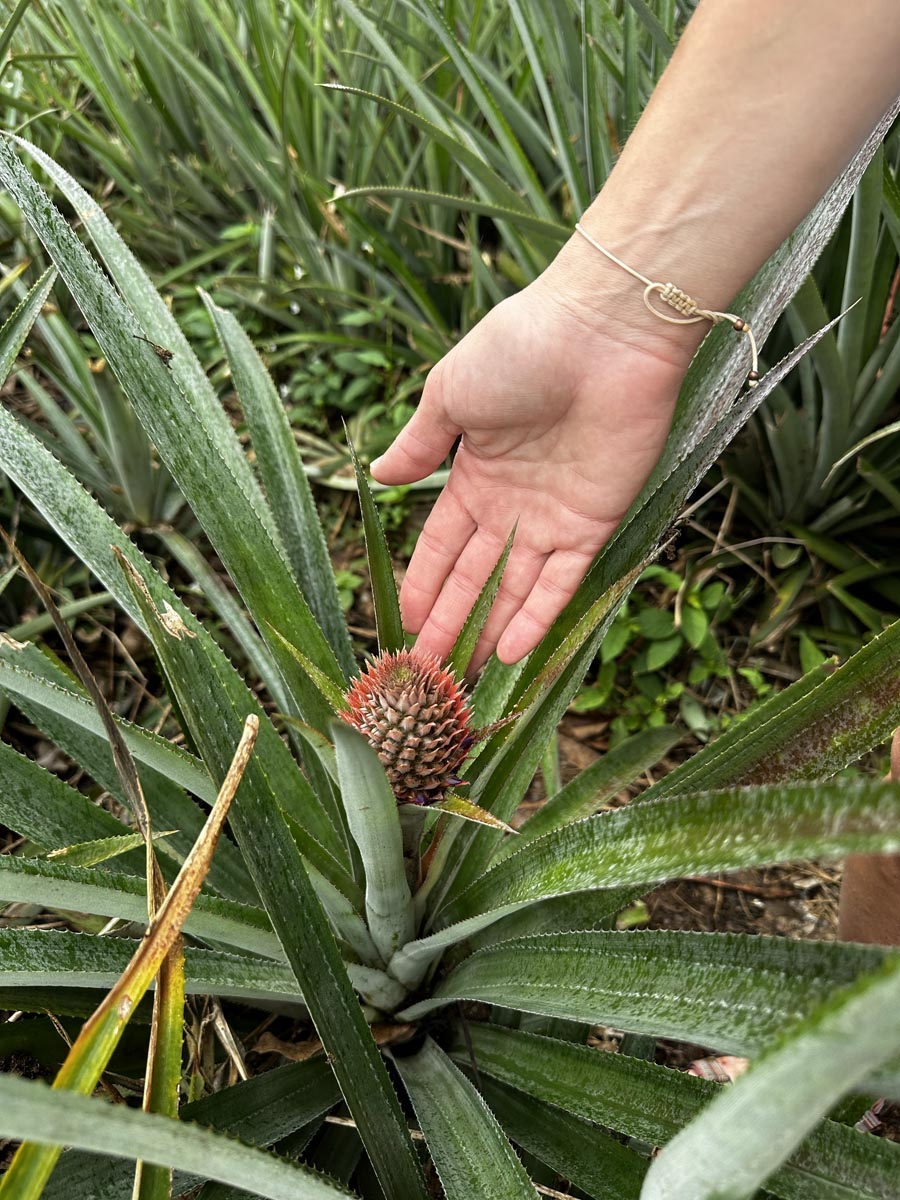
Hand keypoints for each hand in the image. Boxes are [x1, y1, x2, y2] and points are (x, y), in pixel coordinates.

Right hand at [371, 270, 694, 672]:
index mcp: (476, 474)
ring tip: (461, 679)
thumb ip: (419, 444)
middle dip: (449, 623)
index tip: (402, 625)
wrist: (598, 333)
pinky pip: (561, 582)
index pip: (442, 545)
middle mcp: (513, 504)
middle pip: (475, 577)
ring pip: (514, 590)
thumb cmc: (518, 349)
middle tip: (426, 672)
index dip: (422, 585)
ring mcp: (553, 517)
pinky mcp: (594, 523)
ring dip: (487, 632)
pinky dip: (536, 617)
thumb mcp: (449, 394)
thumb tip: (379, 478)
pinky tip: (509, 653)